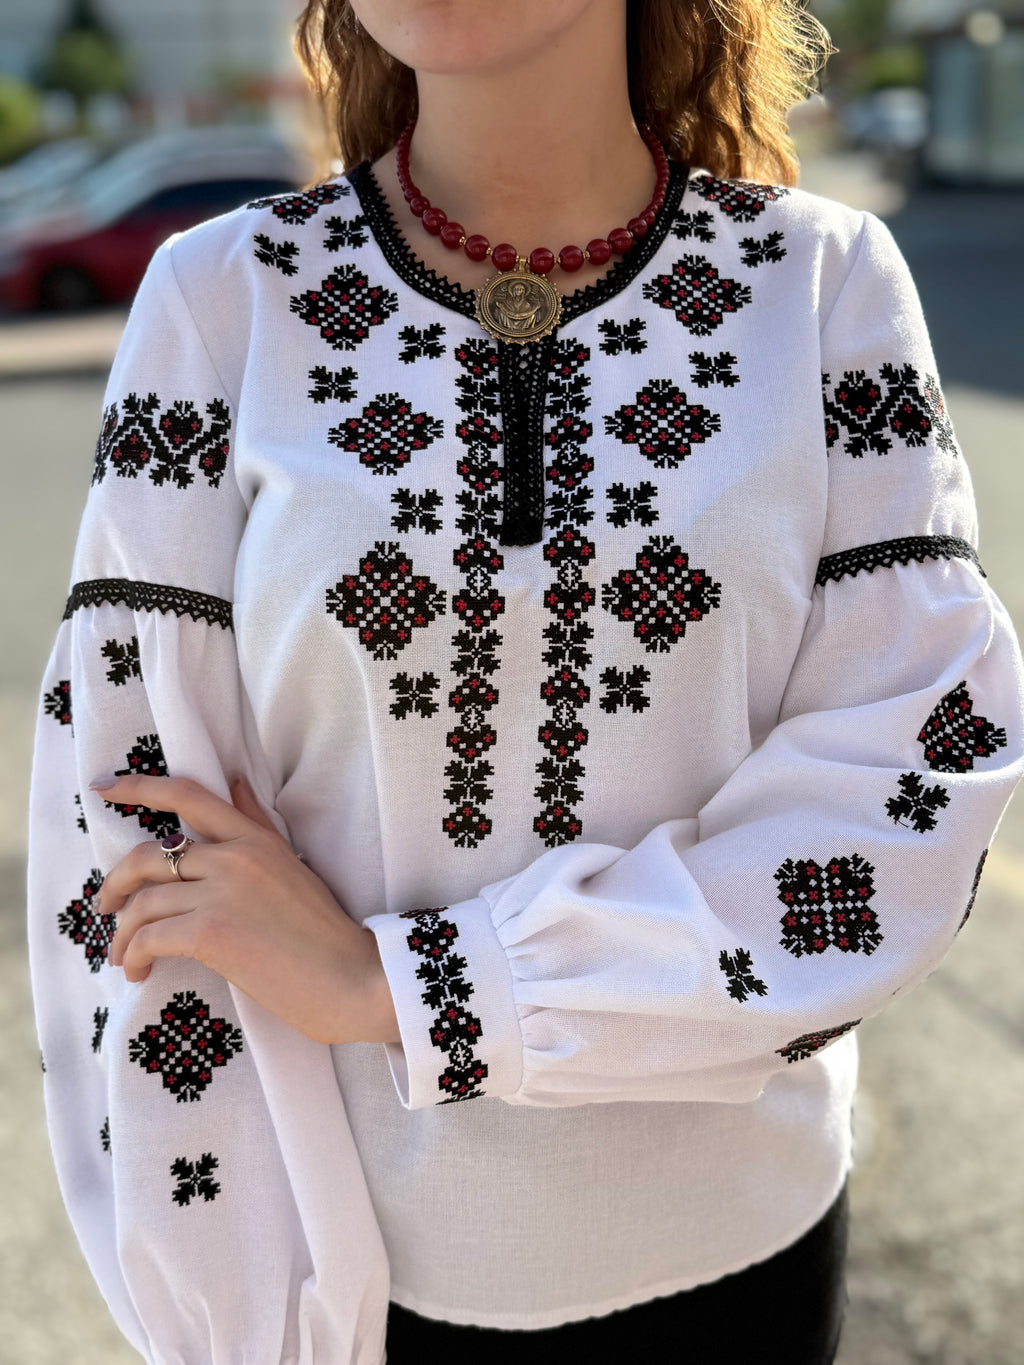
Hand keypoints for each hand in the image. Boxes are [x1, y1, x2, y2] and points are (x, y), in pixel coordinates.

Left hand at [95, 773, 399, 1046]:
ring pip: (143, 901)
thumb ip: (258, 826)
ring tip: (124, 957)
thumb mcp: (292, 866)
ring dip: (122, 933)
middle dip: (114, 882)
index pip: (187, 795)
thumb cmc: (324, 933)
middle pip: (147, 854)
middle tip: (106, 907)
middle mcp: (236, 856)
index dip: (137, 786)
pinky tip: (139, 972)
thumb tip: (235, 783)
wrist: (351, 979)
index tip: (103, 789)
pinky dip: (133, 957)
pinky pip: (149, 937)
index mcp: (255, 839)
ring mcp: (222, 892)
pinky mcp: (211, 932)